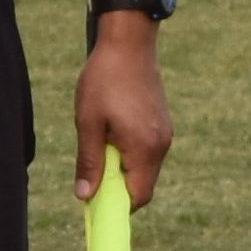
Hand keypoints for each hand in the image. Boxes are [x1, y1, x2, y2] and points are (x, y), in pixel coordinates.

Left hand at [75, 23, 173, 208]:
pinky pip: (146, 152)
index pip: (137, 196)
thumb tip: (85, 196)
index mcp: (145, 148)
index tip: (94, 206)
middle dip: (116, 187)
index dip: (116, 207)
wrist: (128, 44)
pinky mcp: (162, 124)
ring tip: (100, 142)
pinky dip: (129, 153)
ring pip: (144, 168)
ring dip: (121, 168)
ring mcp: (165, 134)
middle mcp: (161, 145)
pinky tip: (111, 132)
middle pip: (142, 185)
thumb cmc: (104, 81)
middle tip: (91, 172)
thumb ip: (89, 162)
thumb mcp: (88, 123)